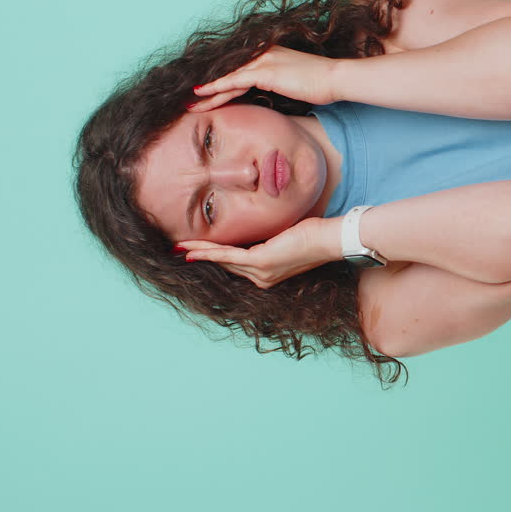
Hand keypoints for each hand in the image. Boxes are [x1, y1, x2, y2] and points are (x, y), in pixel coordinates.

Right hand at [177, 217, 338, 289]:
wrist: (329, 239)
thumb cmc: (314, 235)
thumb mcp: (286, 239)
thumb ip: (268, 240)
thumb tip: (257, 234)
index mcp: (268, 274)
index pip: (236, 265)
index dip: (215, 257)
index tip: (196, 252)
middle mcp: (263, 278)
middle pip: (226, 264)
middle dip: (202, 255)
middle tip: (181, 250)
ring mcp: (262, 272)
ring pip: (224, 260)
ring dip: (201, 252)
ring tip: (182, 248)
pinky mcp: (262, 261)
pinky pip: (229, 256)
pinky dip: (210, 252)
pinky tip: (195, 250)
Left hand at [189, 45, 339, 111]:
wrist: (336, 78)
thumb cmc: (322, 83)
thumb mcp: (297, 81)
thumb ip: (281, 82)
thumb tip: (274, 92)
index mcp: (269, 55)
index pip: (239, 70)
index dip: (222, 82)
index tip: (208, 93)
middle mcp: (263, 54)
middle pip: (229, 72)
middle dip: (209, 87)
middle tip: (192, 98)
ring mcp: (263, 61)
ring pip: (227, 77)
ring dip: (207, 91)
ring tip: (191, 103)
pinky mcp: (265, 72)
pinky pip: (233, 81)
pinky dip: (216, 88)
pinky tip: (202, 94)